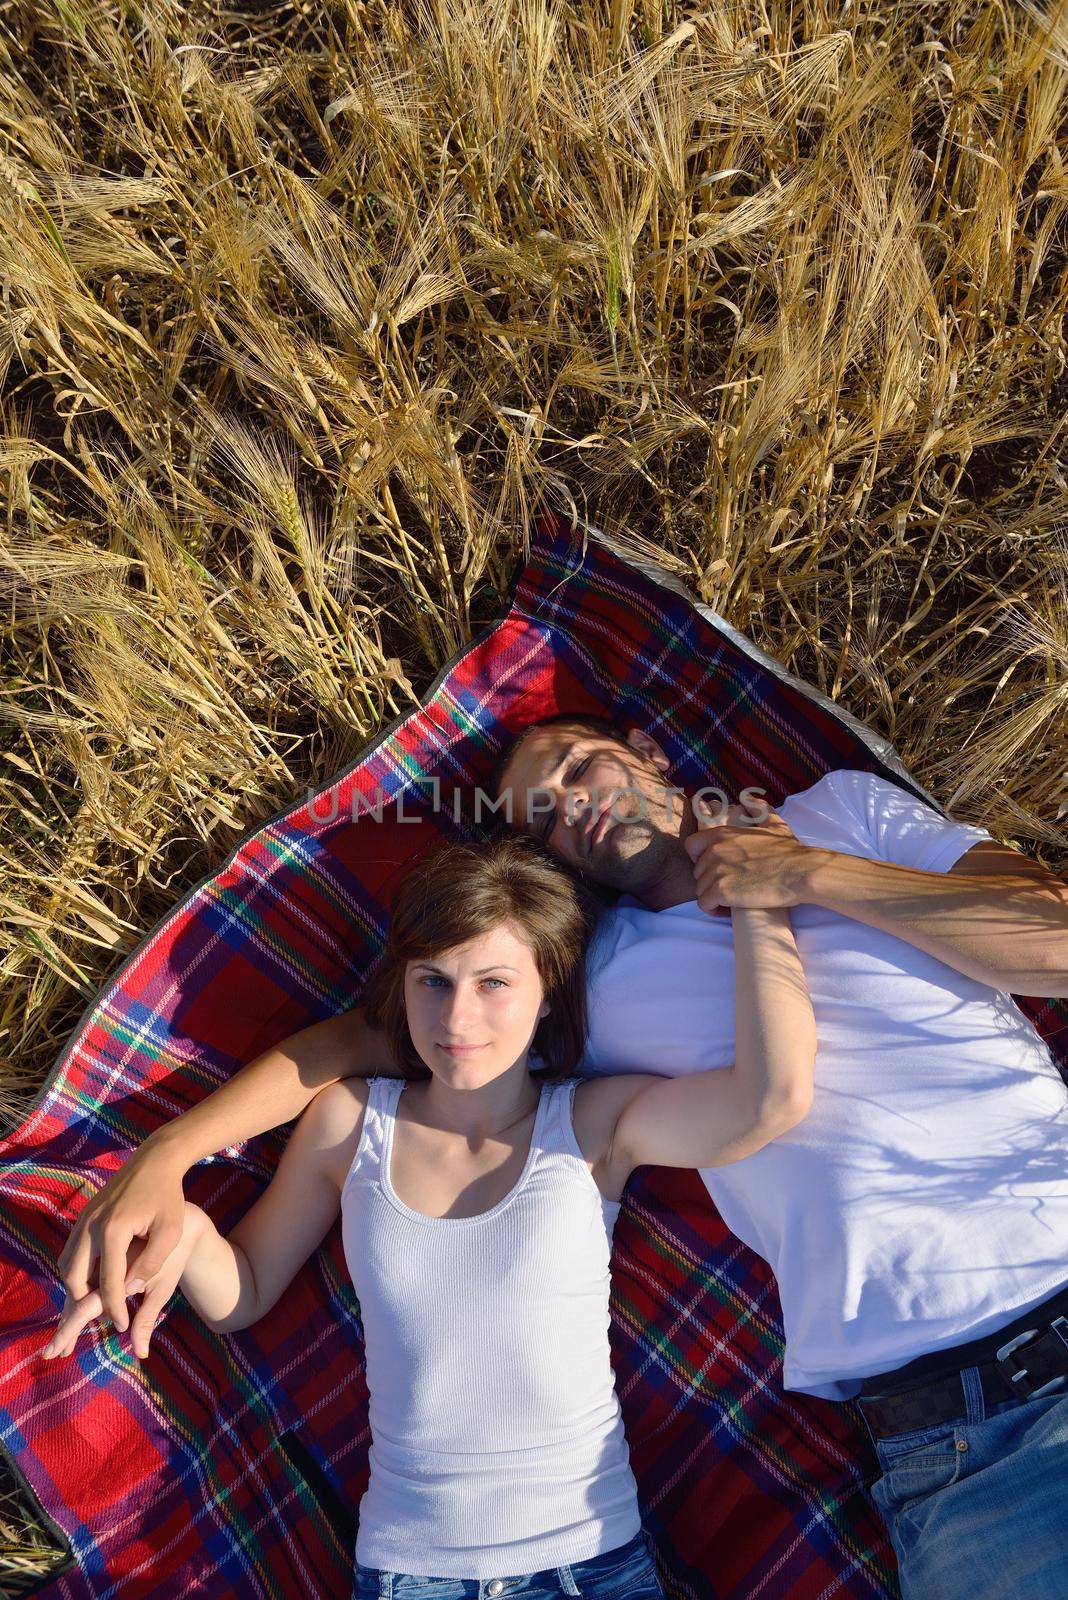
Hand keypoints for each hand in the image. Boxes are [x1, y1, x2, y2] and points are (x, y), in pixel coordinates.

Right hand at [43, 1203, 206, 1362]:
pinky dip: (78, 1271)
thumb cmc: (167, 1196)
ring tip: (98, 1303)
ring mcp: (83, 1219)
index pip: (108, 1281)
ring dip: (77, 1288)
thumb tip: (131, 1291)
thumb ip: (151, 1263)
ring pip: (67, 1265)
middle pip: (75, 1278)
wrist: (155, 1160)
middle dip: (87, 1303)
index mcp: (113, 1230)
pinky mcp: (83, 1216)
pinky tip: (95, 1281)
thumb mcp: (169, 1231)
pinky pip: (71, 1251)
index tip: (124, 1325)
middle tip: (106, 1316)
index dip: (115, 1308)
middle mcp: (91, 1225)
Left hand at [683, 796, 813, 913]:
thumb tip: (747, 797)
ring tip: (729, 901)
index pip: (691, 846)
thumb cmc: (789, 850)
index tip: (714, 867)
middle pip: (697, 871)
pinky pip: (705, 904)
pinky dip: (713, 909)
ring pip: (700, 889)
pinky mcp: (722, 891)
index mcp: (721, 835)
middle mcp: (714, 850)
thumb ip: (758, 808)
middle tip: (728, 887)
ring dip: (712, 896)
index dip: (699, 858)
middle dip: (709, 880)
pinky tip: (725, 909)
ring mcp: (716, 870)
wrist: (801, 872)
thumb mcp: (774, 823)